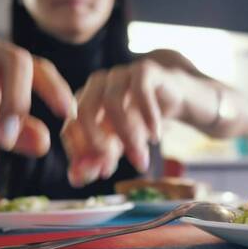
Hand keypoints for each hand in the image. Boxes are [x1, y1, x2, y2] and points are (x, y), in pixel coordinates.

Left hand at [61, 59, 184, 186]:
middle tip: (110, 168)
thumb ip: (98, 160)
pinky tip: (155, 136)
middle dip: (96, 143)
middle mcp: (97, 85)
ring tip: (140, 158)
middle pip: (84, 111)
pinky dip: (147, 115)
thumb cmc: (142, 121)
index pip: (71, 127)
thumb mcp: (119, 145)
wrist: (176, 97)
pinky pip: (140, 90)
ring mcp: (120, 74)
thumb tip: (75, 179)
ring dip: (126, 136)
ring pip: (113, 103)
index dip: (80, 152)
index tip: (96, 173)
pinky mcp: (144, 69)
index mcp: (85, 102)